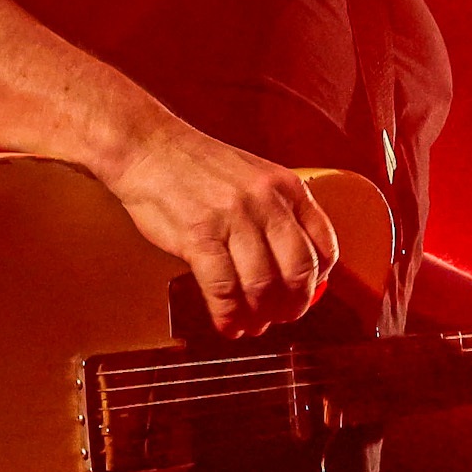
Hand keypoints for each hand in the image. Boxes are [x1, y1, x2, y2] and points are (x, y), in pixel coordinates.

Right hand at [104, 125, 340, 335]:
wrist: (148, 147)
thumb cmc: (196, 165)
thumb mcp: (255, 177)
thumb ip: (278, 214)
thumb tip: (292, 264)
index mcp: (287, 187)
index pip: (323, 245)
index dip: (319, 280)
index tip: (307, 293)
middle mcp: (266, 202)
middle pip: (299, 271)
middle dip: (294, 305)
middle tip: (282, 317)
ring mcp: (233, 219)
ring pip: (262, 285)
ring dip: (259, 316)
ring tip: (251, 324)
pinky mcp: (199, 236)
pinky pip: (223, 290)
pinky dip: (228, 315)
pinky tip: (227, 323)